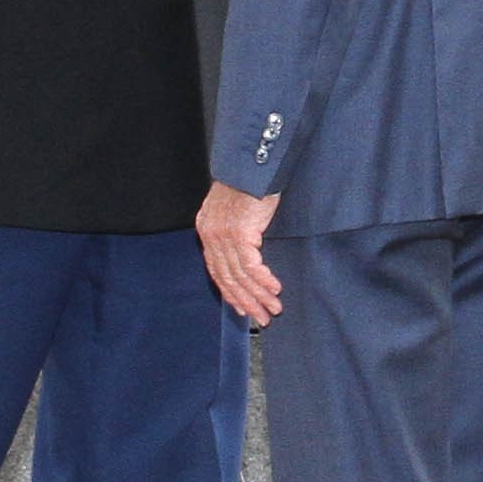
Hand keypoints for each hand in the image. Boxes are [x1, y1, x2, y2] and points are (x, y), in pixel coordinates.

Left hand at [198, 182, 282, 325]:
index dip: (230, 292)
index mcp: (207, 230)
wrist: (250, 164)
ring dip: (259, 295)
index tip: (243, 308)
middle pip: (228, 278)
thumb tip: (246, 250)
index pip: (216, 270)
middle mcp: (211, 235)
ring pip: (240, 276)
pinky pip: (251, 266)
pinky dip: (264, 280)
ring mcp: (223, 236)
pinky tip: (275, 289)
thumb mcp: (233, 207)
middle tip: (261, 317)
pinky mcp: (239, 233)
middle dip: (246, 301)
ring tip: (273, 308)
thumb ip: (234, 229)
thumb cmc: (247, 181)